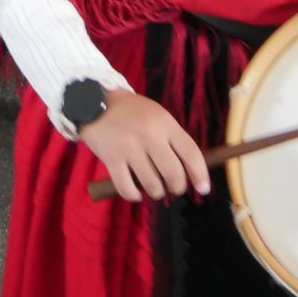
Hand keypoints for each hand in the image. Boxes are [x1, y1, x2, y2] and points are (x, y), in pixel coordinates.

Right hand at [79, 90, 210, 201]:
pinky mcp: (111, 158)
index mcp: (165, 123)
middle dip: (177, 187)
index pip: (191, 153)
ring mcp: (130, 148)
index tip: (203, 189)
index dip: (200, 174)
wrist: (94, 101)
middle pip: (173, 173)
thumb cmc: (131, 112)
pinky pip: (127, 188)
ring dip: (156, 192)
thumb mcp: (157, 116)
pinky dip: (134, 195)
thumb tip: (188, 170)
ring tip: (154, 188)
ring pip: (152, 184)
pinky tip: (136, 192)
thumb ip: (171, 139)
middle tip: (173, 188)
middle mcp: (150, 135)